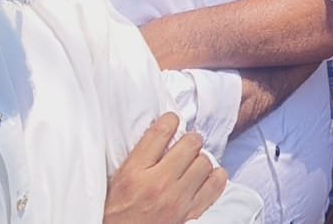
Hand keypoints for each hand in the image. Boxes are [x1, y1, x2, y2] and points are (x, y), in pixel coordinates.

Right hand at [104, 113, 228, 223]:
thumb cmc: (117, 212)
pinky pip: (215, 185)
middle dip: (190, 140)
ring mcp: (178, 200)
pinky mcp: (191, 213)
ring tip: (193, 163)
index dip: (170, 119)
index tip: (172, 120)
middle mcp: (158, 184)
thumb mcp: (117, 180)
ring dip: (200, 160)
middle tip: (186, 144)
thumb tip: (162, 132)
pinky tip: (206, 177)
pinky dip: (215, 177)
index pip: (160, 132)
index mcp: (134, 173)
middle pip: (190, 144)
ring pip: (205, 162)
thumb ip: (138, 156)